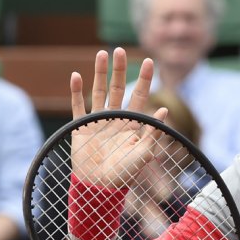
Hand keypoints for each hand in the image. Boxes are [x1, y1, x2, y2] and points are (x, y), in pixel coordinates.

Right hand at [69, 48, 168, 187]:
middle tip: (120, 50)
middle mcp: (115, 119)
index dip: (145, 79)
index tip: (149, 61)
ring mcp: (97, 121)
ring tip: (102, 54)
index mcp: (132, 124)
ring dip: (100, 73)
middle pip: (118, 88)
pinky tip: (76, 75)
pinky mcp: (81, 127)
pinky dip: (76, 91)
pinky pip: (78, 106)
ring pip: (99, 91)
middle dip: (120, 69)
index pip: (140, 96)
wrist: (99, 188)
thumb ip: (153, 133)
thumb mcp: (143, 155)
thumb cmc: (124, 175)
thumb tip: (164, 110)